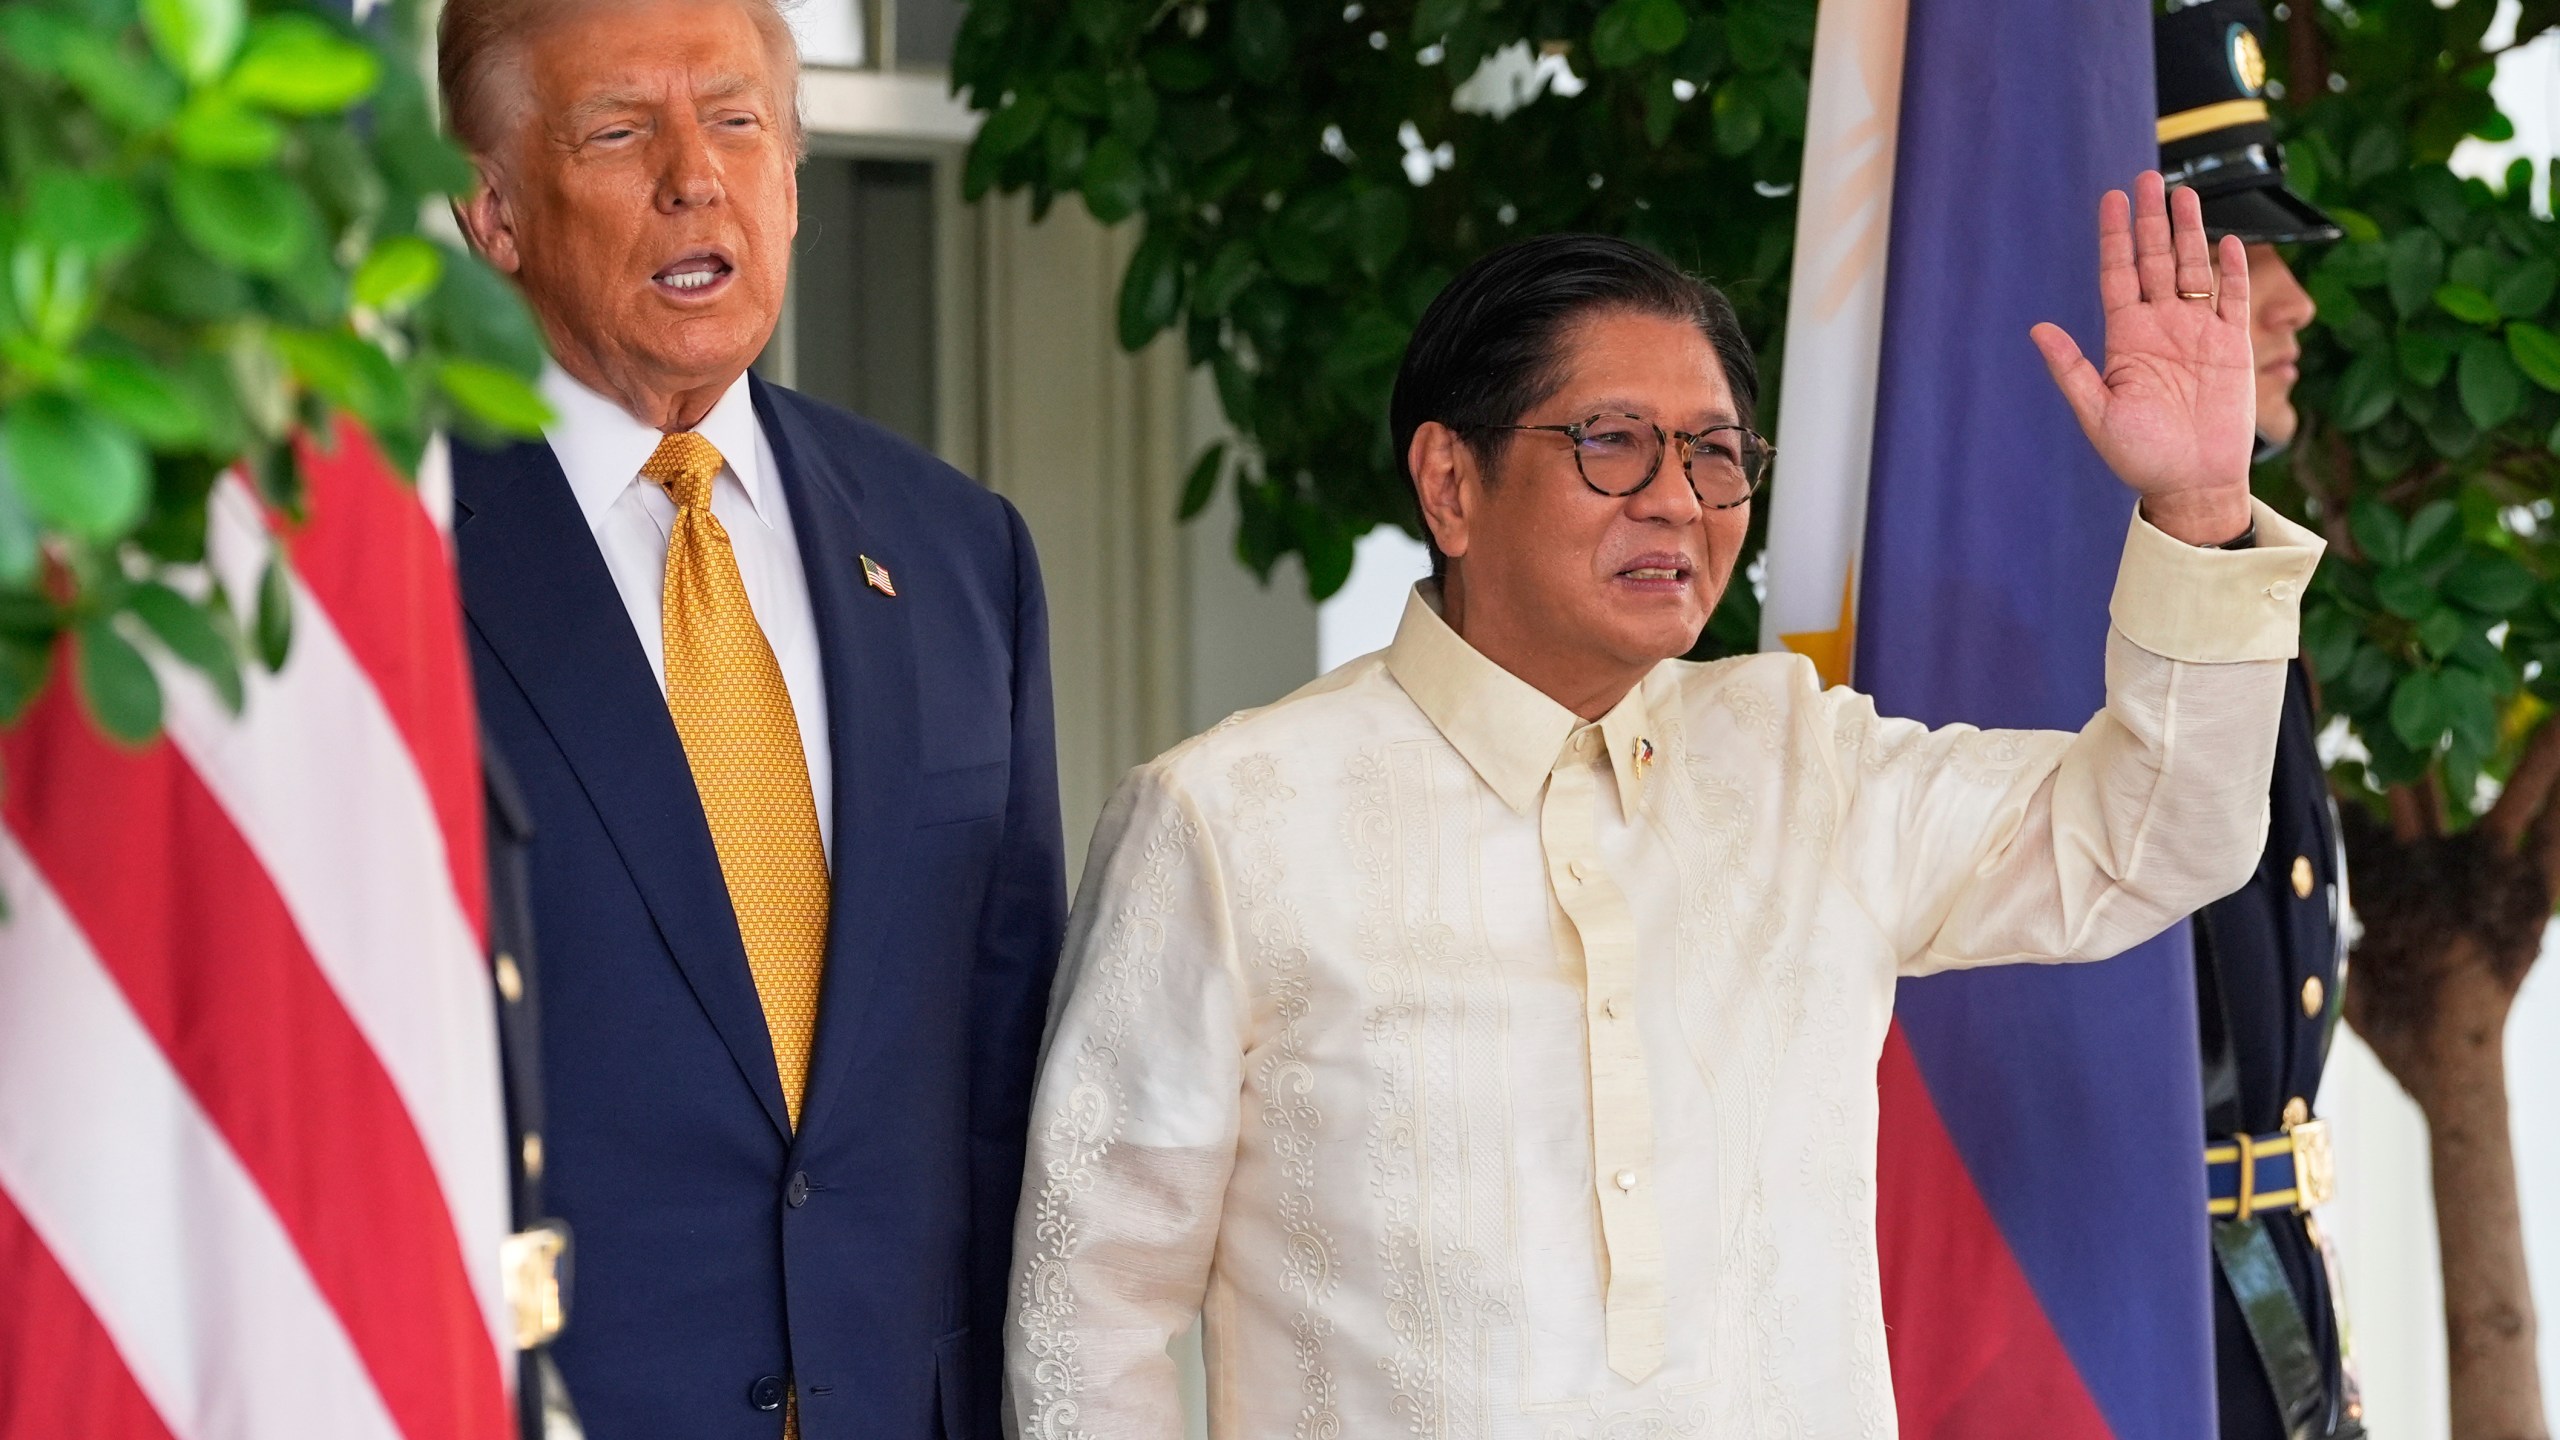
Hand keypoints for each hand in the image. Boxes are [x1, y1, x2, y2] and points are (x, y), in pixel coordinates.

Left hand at [2031, 171, 2256, 546]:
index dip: (2115, 237)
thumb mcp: (2097, 413)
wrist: (2192, 483)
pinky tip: (2228, 240)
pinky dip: (2231, 269)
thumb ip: (2071, 369)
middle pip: (2154, 261)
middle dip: (2151, 220)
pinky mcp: (2233, 345)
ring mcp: (2198, 332)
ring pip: (2192, 269)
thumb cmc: (2140, 457)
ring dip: (2189, 232)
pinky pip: (2232, 298)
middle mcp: (2160, 328)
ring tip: (2185, 193)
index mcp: (2125, 339)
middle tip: (2147, 177)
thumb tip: (2038, 329)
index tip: (2111, 198)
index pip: (2118, 275)